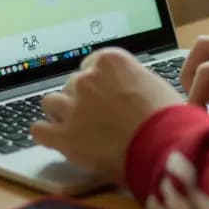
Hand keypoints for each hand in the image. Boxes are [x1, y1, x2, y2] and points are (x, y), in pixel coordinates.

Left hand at [30, 48, 182, 181]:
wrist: (163, 147)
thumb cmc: (169, 118)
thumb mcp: (155, 86)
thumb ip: (132, 82)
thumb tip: (130, 91)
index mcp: (109, 61)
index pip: (91, 65)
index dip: (98, 83)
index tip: (104, 94)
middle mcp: (86, 79)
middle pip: (72, 84)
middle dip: (82, 99)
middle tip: (97, 117)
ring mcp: (72, 107)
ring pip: (51, 103)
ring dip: (61, 113)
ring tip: (75, 127)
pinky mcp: (64, 136)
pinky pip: (40, 130)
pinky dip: (46, 134)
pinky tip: (55, 139)